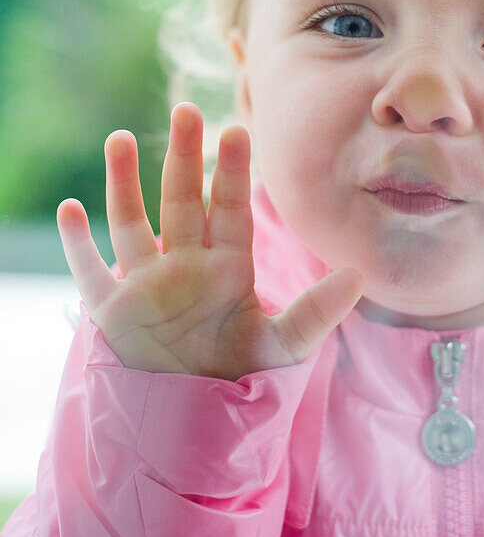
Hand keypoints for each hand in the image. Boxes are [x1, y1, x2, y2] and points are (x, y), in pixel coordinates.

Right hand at [56, 102, 363, 380]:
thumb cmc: (240, 380)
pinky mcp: (113, 312)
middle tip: (186, 110)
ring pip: (132, 222)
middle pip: (181, 200)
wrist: (195, 426)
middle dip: (183, 156)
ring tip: (118, 137)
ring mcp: (146, 284)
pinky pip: (90, 271)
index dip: (231, 171)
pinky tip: (70, 209)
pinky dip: (77, 244)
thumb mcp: (283, 348)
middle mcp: (186, 265)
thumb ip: (316, 312)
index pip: (229, 208)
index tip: (238, 130)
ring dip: (123, 182)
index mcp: (227, 267)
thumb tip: (361, 275)